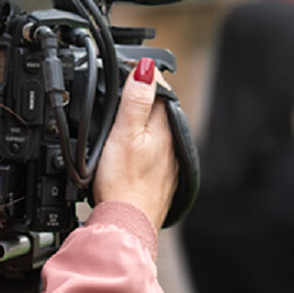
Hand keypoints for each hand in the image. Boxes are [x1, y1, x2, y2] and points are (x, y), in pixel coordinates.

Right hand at [94, 58, 177, 229]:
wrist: (128, 223)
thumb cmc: (123, 183)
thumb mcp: (124, 134)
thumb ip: (135, 100)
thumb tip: (146, 69)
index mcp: (165, 127)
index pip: (161, 88)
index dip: (142, 75)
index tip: (123, 70)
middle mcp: (173, 142)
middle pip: (161, 107)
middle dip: (143, 96)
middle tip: (120, 89)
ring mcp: (170, 161)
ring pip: (159, 129)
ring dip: (144, 118)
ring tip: (122, 116)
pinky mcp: (163, 177)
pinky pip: (156, 149)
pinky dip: (144, 142)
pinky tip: (131, 148)